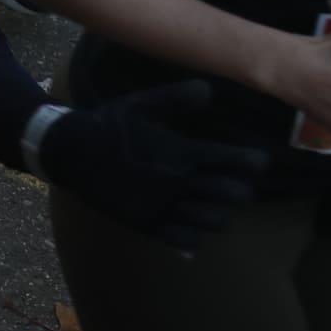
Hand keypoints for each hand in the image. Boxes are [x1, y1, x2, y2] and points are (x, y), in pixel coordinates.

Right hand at [33, 85, 267, 251]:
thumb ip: (176, 98)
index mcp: (178, 153)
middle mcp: (175, 182)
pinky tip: (194, 230)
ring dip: (220, 213)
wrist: (70, 152)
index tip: (260, 162)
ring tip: (216, 206)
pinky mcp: (145, 223)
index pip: (231, 161)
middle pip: (230, 194)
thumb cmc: (109, 125)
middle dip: (242, 190)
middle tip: (240, 185)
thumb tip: (211, 90)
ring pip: (212, 220)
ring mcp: (161, 206)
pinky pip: (182, 239)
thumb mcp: (140, 104)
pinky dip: (194, 237)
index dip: (253, 162)